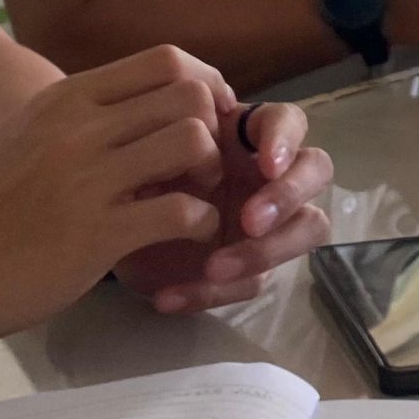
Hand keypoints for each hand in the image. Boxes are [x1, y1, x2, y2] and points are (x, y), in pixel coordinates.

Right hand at [0, 46, 232, 343]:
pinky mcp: (97, 234)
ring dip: (211, 174)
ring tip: (195, 199)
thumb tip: (130, 104)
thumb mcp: (28, 135)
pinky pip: (181, 211)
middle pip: (189, 93)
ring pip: (193, 141)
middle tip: (203, 167)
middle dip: (215, 129)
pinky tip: (183, 238)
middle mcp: (80, 127)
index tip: (207, 121)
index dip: (204, 86)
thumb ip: (77, 116)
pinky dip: (200, 224)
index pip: (166, 59)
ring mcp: (89, 179)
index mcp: (67, 99)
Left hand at [116, 99, 334, 313]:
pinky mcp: (254, 269)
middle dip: (288, 195)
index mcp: (245, 135)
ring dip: (265, 251)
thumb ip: (170, 139)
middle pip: (316, 170)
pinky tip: (167, 297)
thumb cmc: (131, 178)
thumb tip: (192, 128)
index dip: (285, 138)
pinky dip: (211, 293)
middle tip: (249, 221)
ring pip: (308, 228)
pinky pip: (254, 284)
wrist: (103, 232)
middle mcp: (267, 174)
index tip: (264, 164)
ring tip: (213, 268)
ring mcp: (269, 222)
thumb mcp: (142, 155)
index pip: (288, 120)